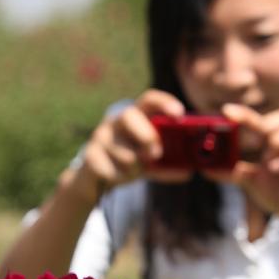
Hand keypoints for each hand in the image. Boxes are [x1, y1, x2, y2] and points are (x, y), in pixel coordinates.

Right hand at [73, 90, 192, 201]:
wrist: (98, 178)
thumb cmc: (131, 161)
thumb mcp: (151, 160)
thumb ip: (168, 163)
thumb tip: (188, 172)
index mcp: (136, 116)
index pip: (149, 100)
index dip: (164, 103)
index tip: (179, 113)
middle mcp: (116, 121)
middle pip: (129, 116)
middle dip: (146, 135)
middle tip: (155, 154)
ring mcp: (100, 136)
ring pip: (123, 152)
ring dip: (135, 168)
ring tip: (135, 171)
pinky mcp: (90, 156)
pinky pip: (110, 170)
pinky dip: (120, 178)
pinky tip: (118, 177)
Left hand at [207, 103, 278, 236]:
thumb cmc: (275, 192)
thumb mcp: (249, 180)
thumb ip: (231, 172)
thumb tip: (205, 169)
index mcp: (276, 141)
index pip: (263, 119)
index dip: (245, 113)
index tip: (226, 111)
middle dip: (269, 124)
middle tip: (256, 142)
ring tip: (267, 159)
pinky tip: (273, 169)